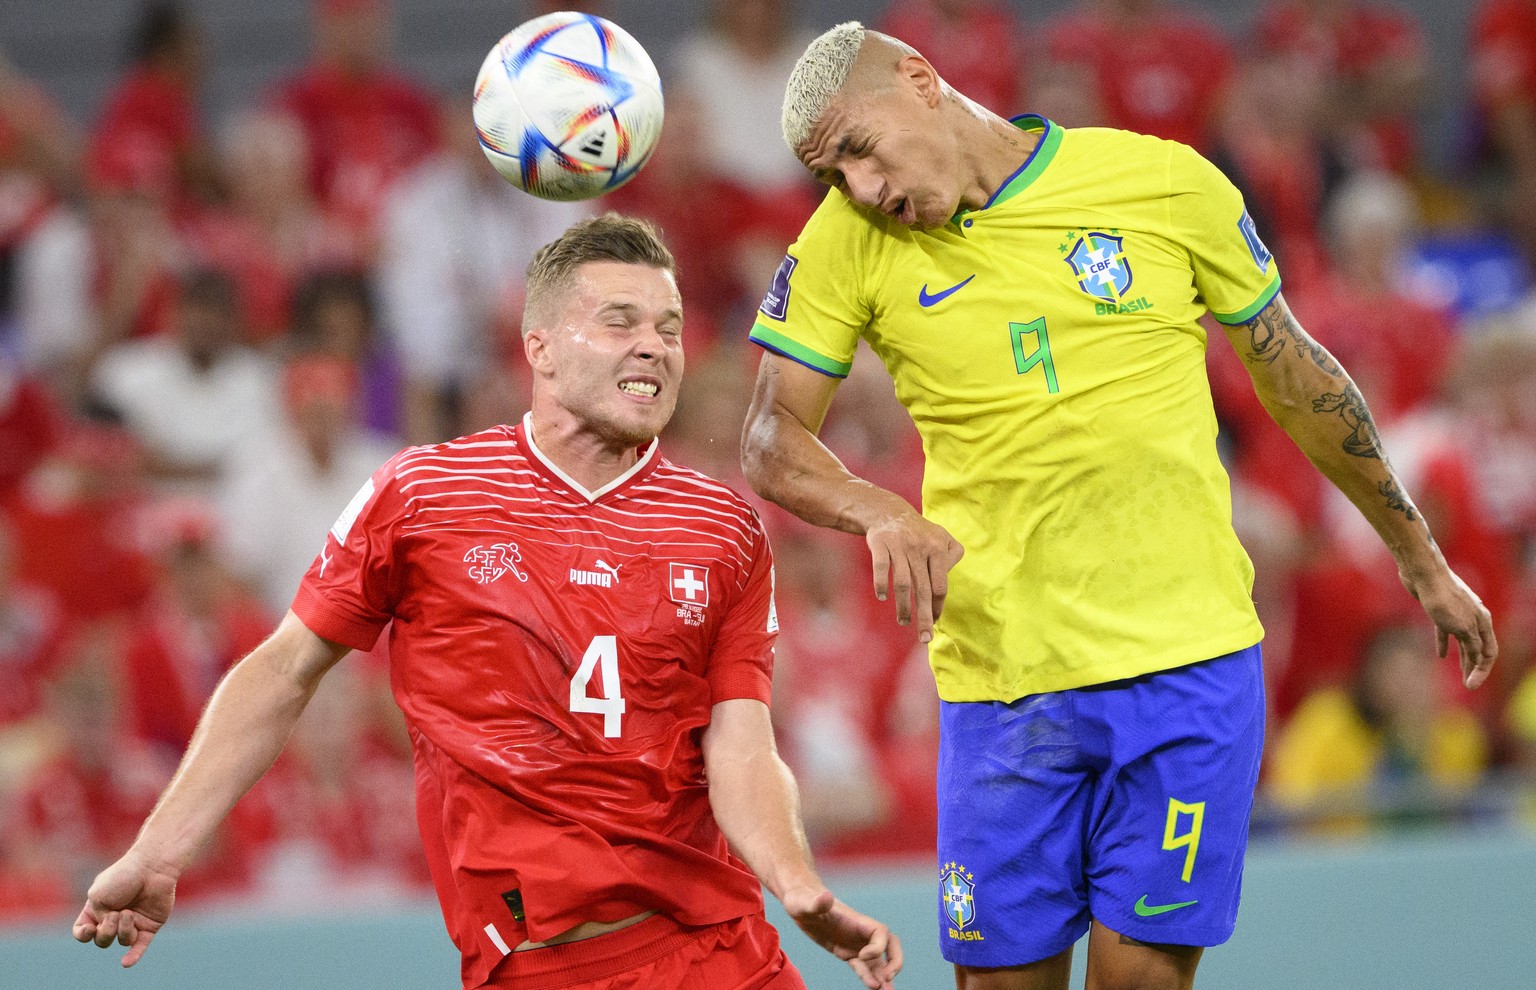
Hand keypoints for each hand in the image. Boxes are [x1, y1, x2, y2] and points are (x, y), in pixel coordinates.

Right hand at [71, 851, 177, 967]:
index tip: (89, 929)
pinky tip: (126, 963)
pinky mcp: (149, 925)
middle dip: (107, 931)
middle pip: (101, 940)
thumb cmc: (123, 876)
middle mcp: (113, 918)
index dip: (82, 935)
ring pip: (122, 941)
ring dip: (124, 930)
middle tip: (116, 914)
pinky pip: (140, 946)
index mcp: (96, 909)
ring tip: (129, 913)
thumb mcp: (98, 895)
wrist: (153, 867)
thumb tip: (109, 929)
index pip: (81, 931)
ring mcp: (132, 923)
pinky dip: (133, 956)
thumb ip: (96, 916)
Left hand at [782, 885, 901, 988]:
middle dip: (894, 961)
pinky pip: (863, 968)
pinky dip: (870, 978)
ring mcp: (854, 943)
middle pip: (890, 945)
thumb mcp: (804, 903)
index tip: (861, 956)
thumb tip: (826, 896)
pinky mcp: (846, 952)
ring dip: (884, 975)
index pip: (880, 933)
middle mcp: (860, 932)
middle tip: (887, 978)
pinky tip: (874, 988)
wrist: (799, 902)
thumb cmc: (801, 899)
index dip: (877, 947)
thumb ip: (816, 903)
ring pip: (878, 960)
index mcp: (856, 920)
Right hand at [865, 505, 963, 644]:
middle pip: (923, 588)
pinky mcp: (880, 542)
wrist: (888, 510)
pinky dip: (881, 583)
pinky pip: (881, 567)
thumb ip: (951, 557)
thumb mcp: (941, 537)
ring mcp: (899, 545)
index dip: (938, 606)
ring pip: (902, 582)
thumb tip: (943, 590)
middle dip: (925, 616)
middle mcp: (919, 547)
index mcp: (937, 548)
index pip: (940, 585)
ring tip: (904, 621)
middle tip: (924, 637)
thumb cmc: (918, 532)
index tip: (935, 622)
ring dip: (903, 606)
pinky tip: (883, 597)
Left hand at [1399, 564, 1496, 688]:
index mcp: (1483, 622)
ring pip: (1463, 642)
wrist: (1424, 574)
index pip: (1488, 652)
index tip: (1471, 686)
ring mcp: (1457, 614)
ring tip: (1461, 675)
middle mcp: (1474, 618)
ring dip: (1463, 659)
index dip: (1482, 671)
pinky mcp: (1440, 611)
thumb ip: (1471, 642)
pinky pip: (1445, 632)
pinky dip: (1444, 644)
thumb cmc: (1443, 598)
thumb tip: (1478, 657)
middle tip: (1468, 686)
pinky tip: (1440, 656)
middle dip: (1474, 668)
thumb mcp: (1460, 626)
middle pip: (1478, 649)